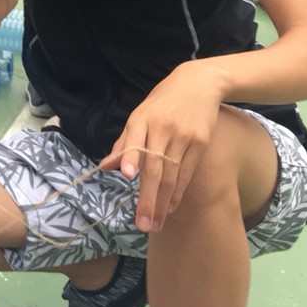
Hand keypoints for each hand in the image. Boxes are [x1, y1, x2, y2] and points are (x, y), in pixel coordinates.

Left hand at [97, 64, 224, 232]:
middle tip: (142, 223)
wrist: (199, 83)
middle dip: (148, 197)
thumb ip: (124, 143)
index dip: (132, 158)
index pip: (136, 141)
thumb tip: (105, 167)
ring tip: (154, 223)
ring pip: (172, 174)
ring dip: (163, 202)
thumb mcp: (139, 115)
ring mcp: (184, 135)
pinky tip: (170, 206)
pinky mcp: (201, 142)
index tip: (128, 175)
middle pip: (155, 166)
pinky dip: (178, 191)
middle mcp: (163, 127)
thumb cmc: (162, 103)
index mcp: (142, 119)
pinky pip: (187, 172)